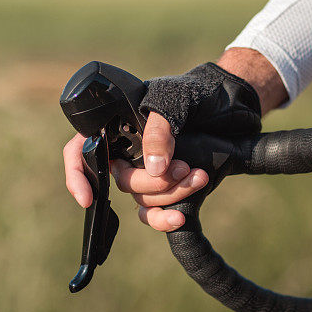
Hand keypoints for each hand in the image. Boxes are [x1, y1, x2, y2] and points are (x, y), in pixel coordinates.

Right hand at [63, 48, 286, 231]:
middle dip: (151, 183)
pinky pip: (155, 213)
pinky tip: (181, 217)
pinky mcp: (170, 187)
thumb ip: (160, 131)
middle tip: (184, 168)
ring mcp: (149, 170)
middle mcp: (129, 150)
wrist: (234, 102)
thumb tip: (153, 170)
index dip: (77, 175)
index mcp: (118, 124)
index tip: (88, 198)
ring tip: (199, 176)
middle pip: (121, 180)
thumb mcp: (176, 100)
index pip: (81, 150)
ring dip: (170, 195)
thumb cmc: (198, 91)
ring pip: (142, 198)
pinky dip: (165, 219)